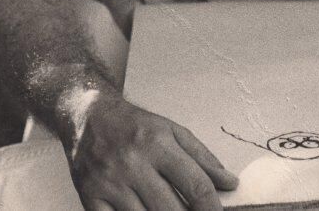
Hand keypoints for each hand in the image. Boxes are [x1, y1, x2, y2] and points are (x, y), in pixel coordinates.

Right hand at [66, 90, 238, 210]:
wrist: (89, 115)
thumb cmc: (134, 125)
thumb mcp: (172, 131)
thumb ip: (203, 158)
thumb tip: (229, 183)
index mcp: (159, 143)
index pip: (195, 184)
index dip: (212, 208)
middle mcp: (134, 163)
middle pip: (172, 210)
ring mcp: (110, 183)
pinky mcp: (91, 197)